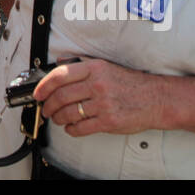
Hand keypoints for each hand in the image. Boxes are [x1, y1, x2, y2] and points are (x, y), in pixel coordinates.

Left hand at [33, 58, 163, 135]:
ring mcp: (103, 104)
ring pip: (69, 113)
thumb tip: (59, 66)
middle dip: (48, 106)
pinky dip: (71, 129)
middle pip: (61, 96)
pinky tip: (71, 127)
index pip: (60, 75)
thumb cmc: (131, 83)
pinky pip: (81, 127)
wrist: (156, 99)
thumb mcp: (107, 67)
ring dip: (58, 118)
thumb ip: (83, 66)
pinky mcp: (109, 121)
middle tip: (45, 109)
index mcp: (95, 69)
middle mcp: (98, 85)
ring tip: (57, 118)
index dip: (44, 86)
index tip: (38, 93)